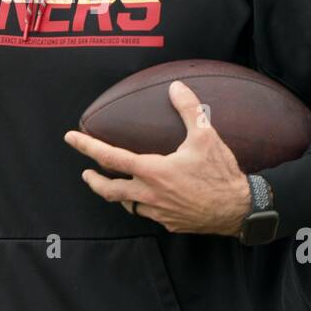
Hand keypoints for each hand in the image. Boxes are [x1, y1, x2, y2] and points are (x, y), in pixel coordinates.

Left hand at [64, 80, 249, 235]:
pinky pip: (149, 213)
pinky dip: (143, 204)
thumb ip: (189, 109)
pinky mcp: (170, 223)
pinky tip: (149, 198)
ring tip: (116, 185)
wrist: (239, 210)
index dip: (87, 147)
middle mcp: (149, 194)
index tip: (71, 138)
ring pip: (128, 204)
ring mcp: (158, 212)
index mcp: (153, 171)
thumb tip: (176, 87)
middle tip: (86, 173)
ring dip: (119, 195)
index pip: (110, 157)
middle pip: (109, 190)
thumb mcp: (207, 136)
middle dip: (94, 181)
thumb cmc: (221, 173)